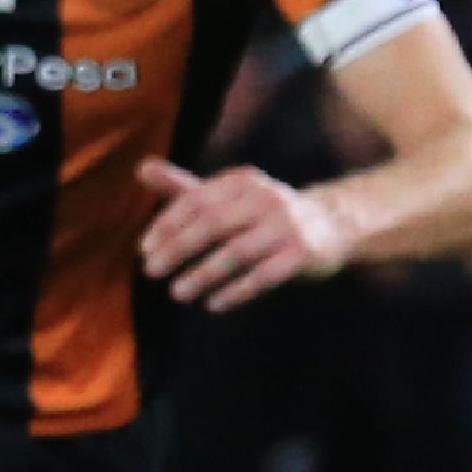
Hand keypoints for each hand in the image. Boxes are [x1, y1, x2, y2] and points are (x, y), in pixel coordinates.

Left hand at [136, 159, 347, 309]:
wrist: (330, 224)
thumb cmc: (263, 213)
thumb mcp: (226, 197)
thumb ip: (184, 188)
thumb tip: (141, 167)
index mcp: (242, 182)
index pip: (196, 201)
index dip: (167, 225)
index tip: (144, 250)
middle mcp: (265, 198)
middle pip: (213, 224)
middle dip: (178, 249)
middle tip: (151, 271)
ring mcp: (287, 226)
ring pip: (237, 252)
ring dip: (203, 274)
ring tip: (177, 293)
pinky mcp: (303, 254)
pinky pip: (264, 276)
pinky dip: (237, 291)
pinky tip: (213, 305)